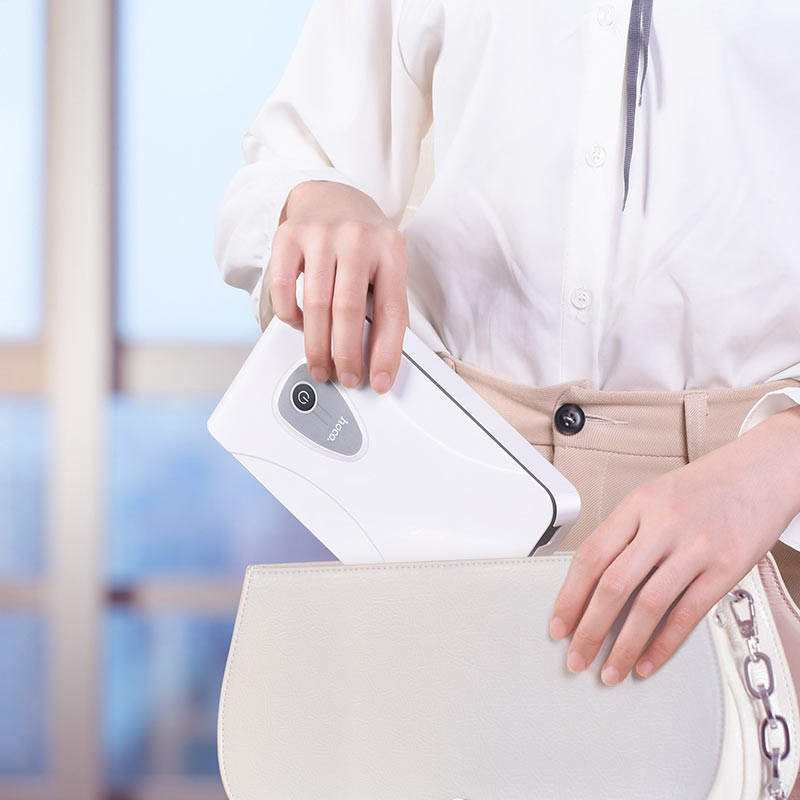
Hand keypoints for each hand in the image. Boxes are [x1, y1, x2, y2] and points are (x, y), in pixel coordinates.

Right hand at [266, 180, 408, 393]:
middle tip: (345, 377)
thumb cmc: (362, 242)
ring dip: (317, 347)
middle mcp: (357, 238)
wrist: (331, 196)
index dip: (386, 353)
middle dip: (346, 356)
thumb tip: (376, 359)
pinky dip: (291, 316)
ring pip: (316, 306)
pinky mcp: (288, 236)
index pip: (392, 311)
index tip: (379, 381)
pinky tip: (300, 324)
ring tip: (321, 366)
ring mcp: (321, 234)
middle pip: (349, 312)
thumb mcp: (385, 265)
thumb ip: (383, 303)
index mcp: (391, 250)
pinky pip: (284, 289)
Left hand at [549, 404, 799, 685]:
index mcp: (637, 506)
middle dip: (589, 629)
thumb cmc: (701, 489)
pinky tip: (647, 661)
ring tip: (609, 669)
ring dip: (624, 645)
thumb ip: (623, 535)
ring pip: (648, 605)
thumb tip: (590, 583)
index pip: (591, 556)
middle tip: (576, 656)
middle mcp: (662, 525)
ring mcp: (695, 548)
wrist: (759, 474)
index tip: (558, 625)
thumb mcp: (651, 498)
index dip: (569, 596)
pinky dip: (664, 644)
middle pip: (614, 584)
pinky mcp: (726, 569)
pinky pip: (688, 614)